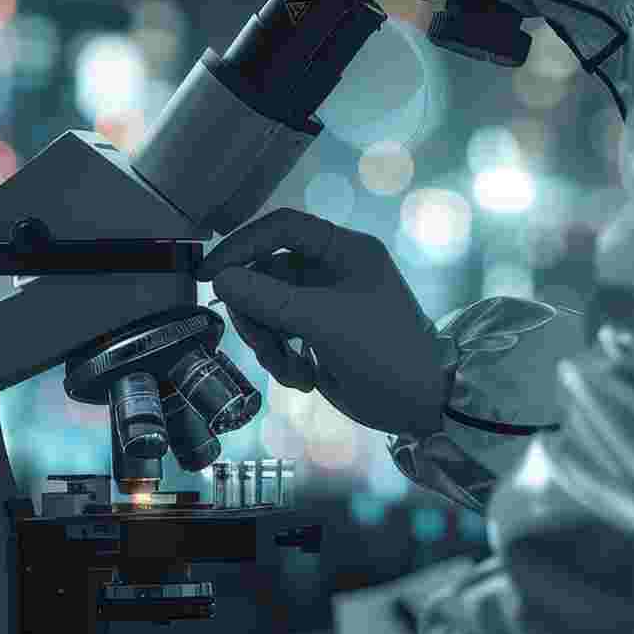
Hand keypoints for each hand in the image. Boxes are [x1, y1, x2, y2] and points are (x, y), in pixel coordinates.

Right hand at [194, 208, 451, 438]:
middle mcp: (332, 270)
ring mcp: (322, 302)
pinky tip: (302, 377)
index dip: (244, 245)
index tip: (212, 273)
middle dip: (257, 313)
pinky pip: (277, 333)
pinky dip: (280, 357)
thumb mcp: (326, 323)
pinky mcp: (316, 332)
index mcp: (345, 251)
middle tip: (263, 345)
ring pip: (266, 307)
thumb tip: (222, 279)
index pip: (283, 228)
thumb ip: (270, 298)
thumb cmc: (386, 354)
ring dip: (268, 342)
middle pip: (265, 273)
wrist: (421, 405)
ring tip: (289, 369)